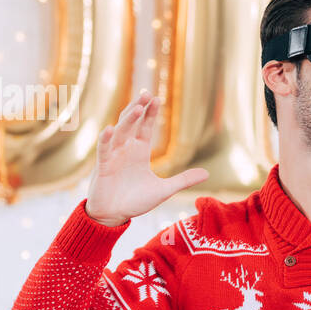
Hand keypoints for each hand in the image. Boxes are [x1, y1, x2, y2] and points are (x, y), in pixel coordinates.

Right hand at [85, 90, 208, 225]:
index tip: (157, 98)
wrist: (114, 216)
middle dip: (138, 108)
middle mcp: (126, 150)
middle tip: (147, 93)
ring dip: (127, 120)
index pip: (145, 128)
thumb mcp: (164, 190)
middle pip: (132, 123)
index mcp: (139, 152)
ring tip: (138, 107)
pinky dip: (105, 139)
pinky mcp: (103, 166)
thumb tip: (207, 173)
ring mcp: (113, 156)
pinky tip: (110, 129)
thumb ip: (183, 180)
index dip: (150, 113)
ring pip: (119, 132)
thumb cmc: (135, 201)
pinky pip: (103, 150)